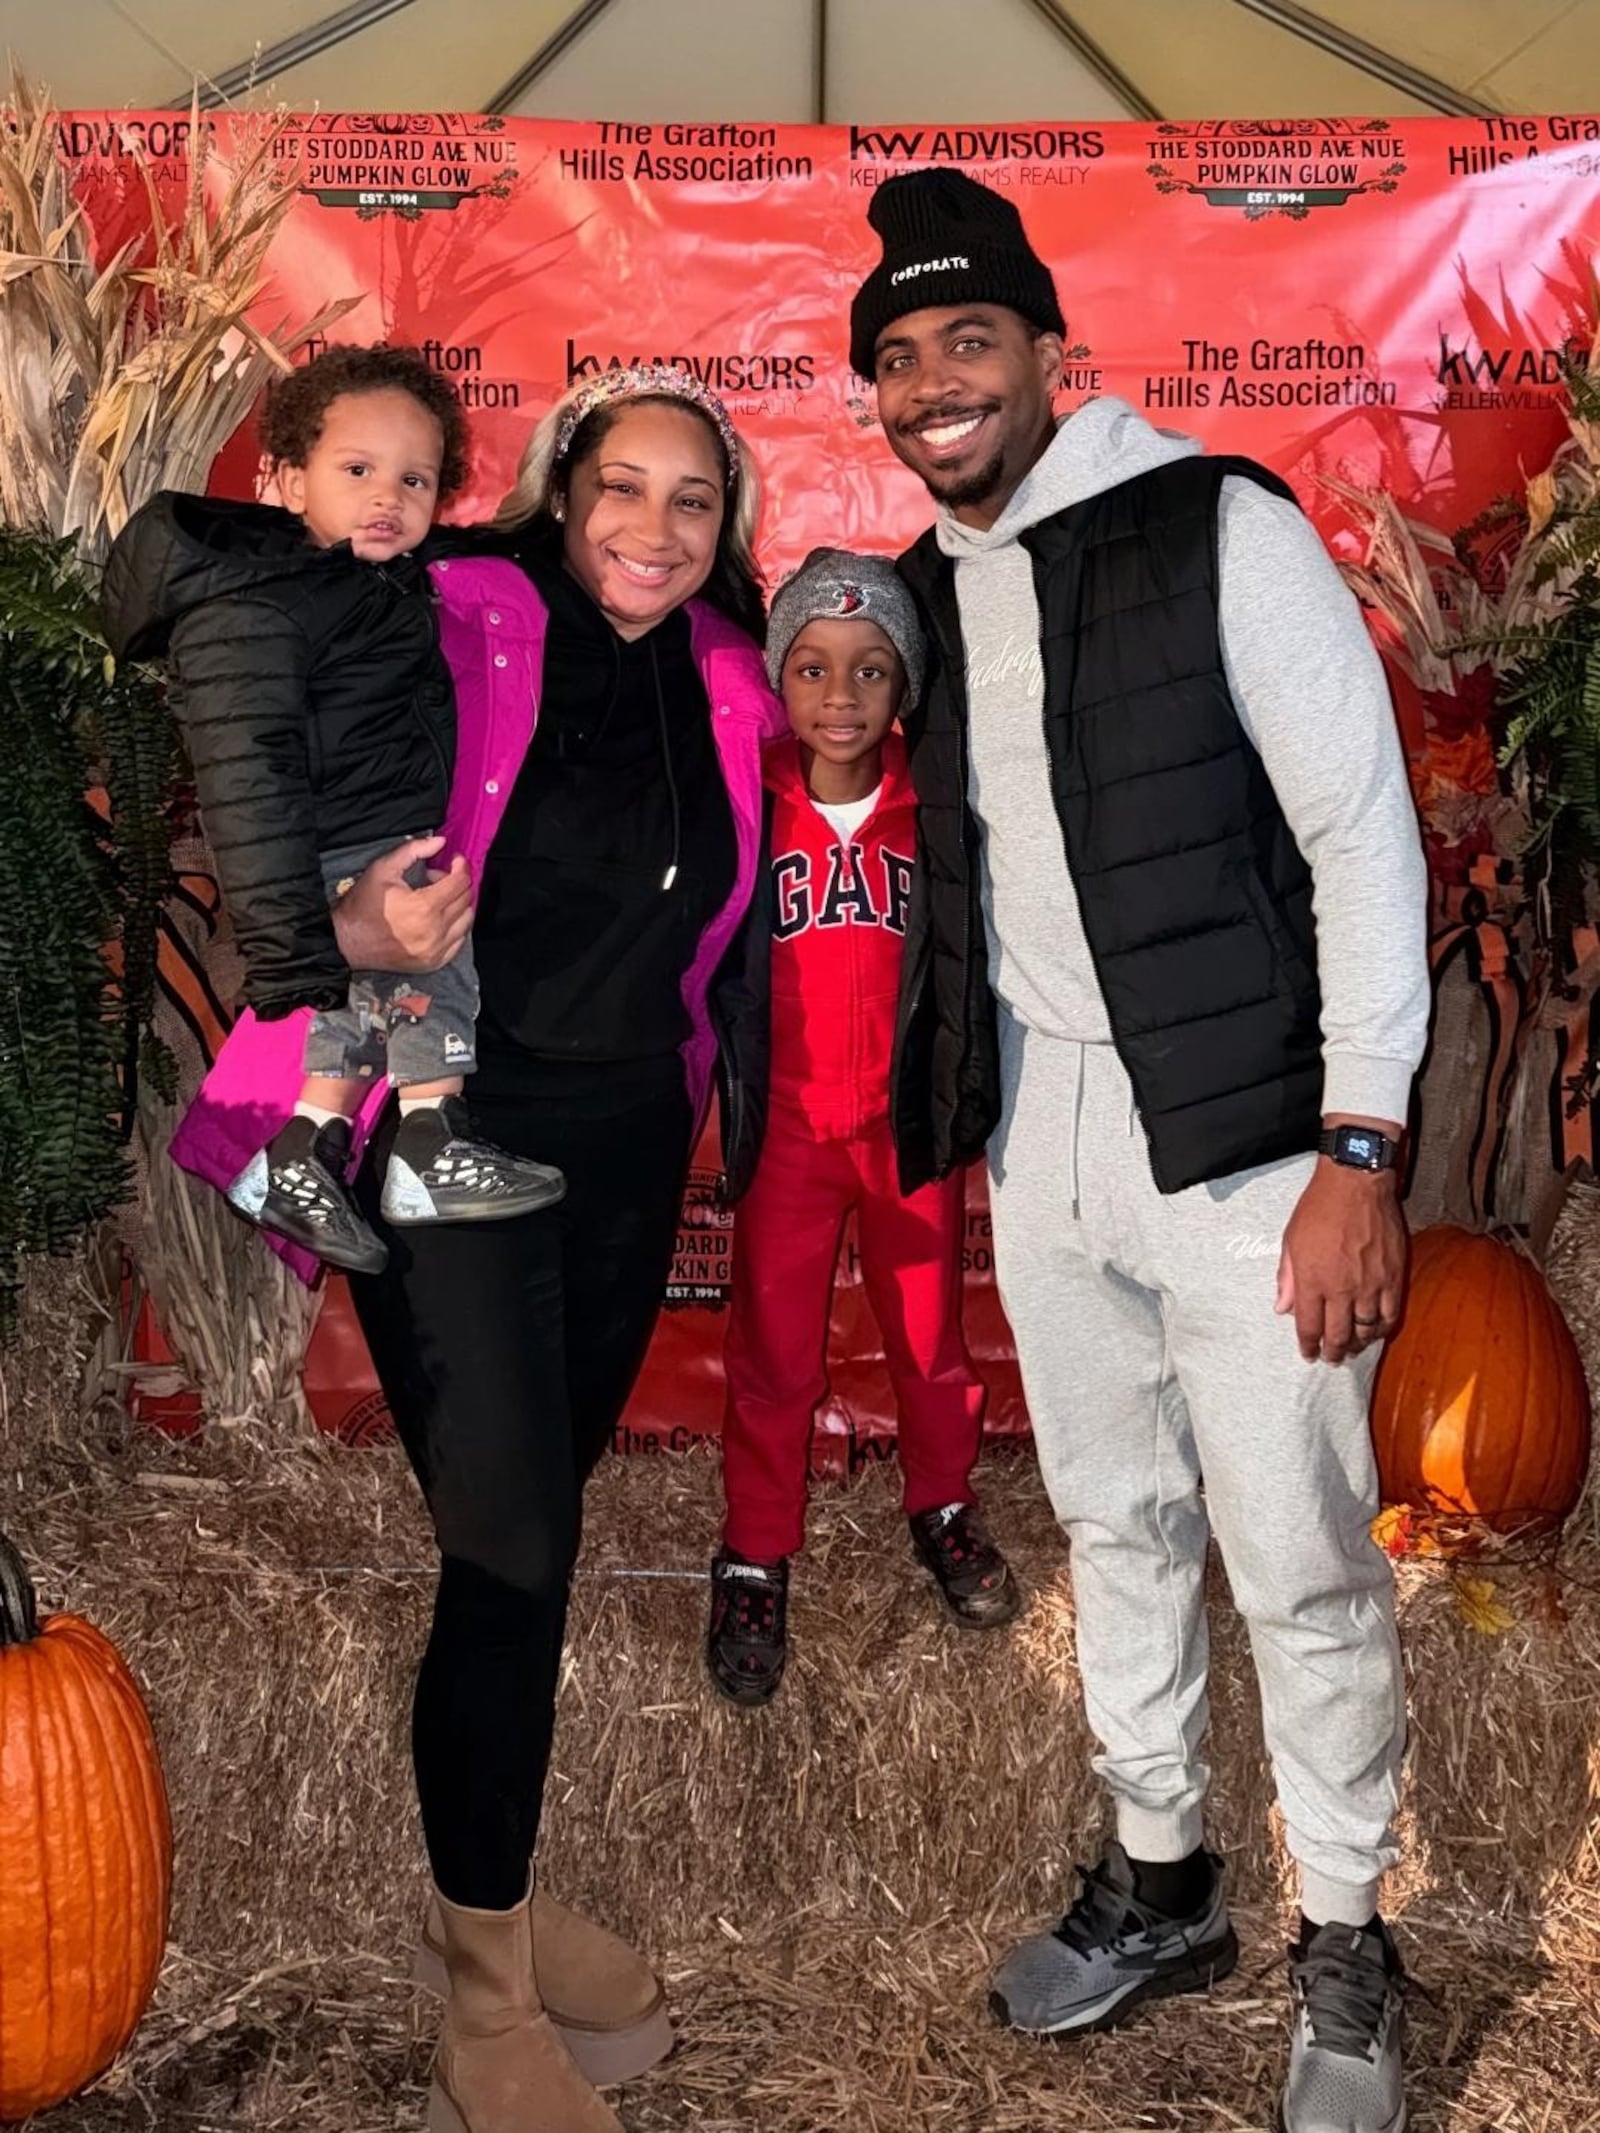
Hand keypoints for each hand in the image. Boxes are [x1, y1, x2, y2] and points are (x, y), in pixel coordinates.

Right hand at [331, 835, 473, 973]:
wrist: (346, 942)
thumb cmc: (363, 905)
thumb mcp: (383, 869)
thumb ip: (413, 850)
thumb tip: (440, 842)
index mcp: (424, 906)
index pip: (460, 882)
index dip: (460, 866)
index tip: (455, 860)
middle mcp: (435, 931)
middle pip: (465, 899)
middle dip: (456, 883)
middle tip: (436, 878)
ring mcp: (436, 950)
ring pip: (466, 920)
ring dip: (458, 904)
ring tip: (437, 898)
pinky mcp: (434, 963)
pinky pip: (459, 941)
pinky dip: (455, 926)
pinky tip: (439, 918)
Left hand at [1276, 1153, 1406, 1365]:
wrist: (1356, 1184)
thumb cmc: (1318, 1208)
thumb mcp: (1290, 1241)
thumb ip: (1287, 1278)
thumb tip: (1282, 1309)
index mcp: (1312, 1281)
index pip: (1309, 1327)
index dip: (1308, 1346)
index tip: (1308, 1354)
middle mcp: (1341, 1289)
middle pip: (1338, 1335)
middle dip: (1333, 1353)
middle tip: (1331, 1359)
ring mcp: (1370, 1285)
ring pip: (1366, 1330)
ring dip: (1358, 1345)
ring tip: (1352, 1349)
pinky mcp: (1394, 1277)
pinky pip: (1390, 1314)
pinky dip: (1382, 1328)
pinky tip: (1376, 1332)